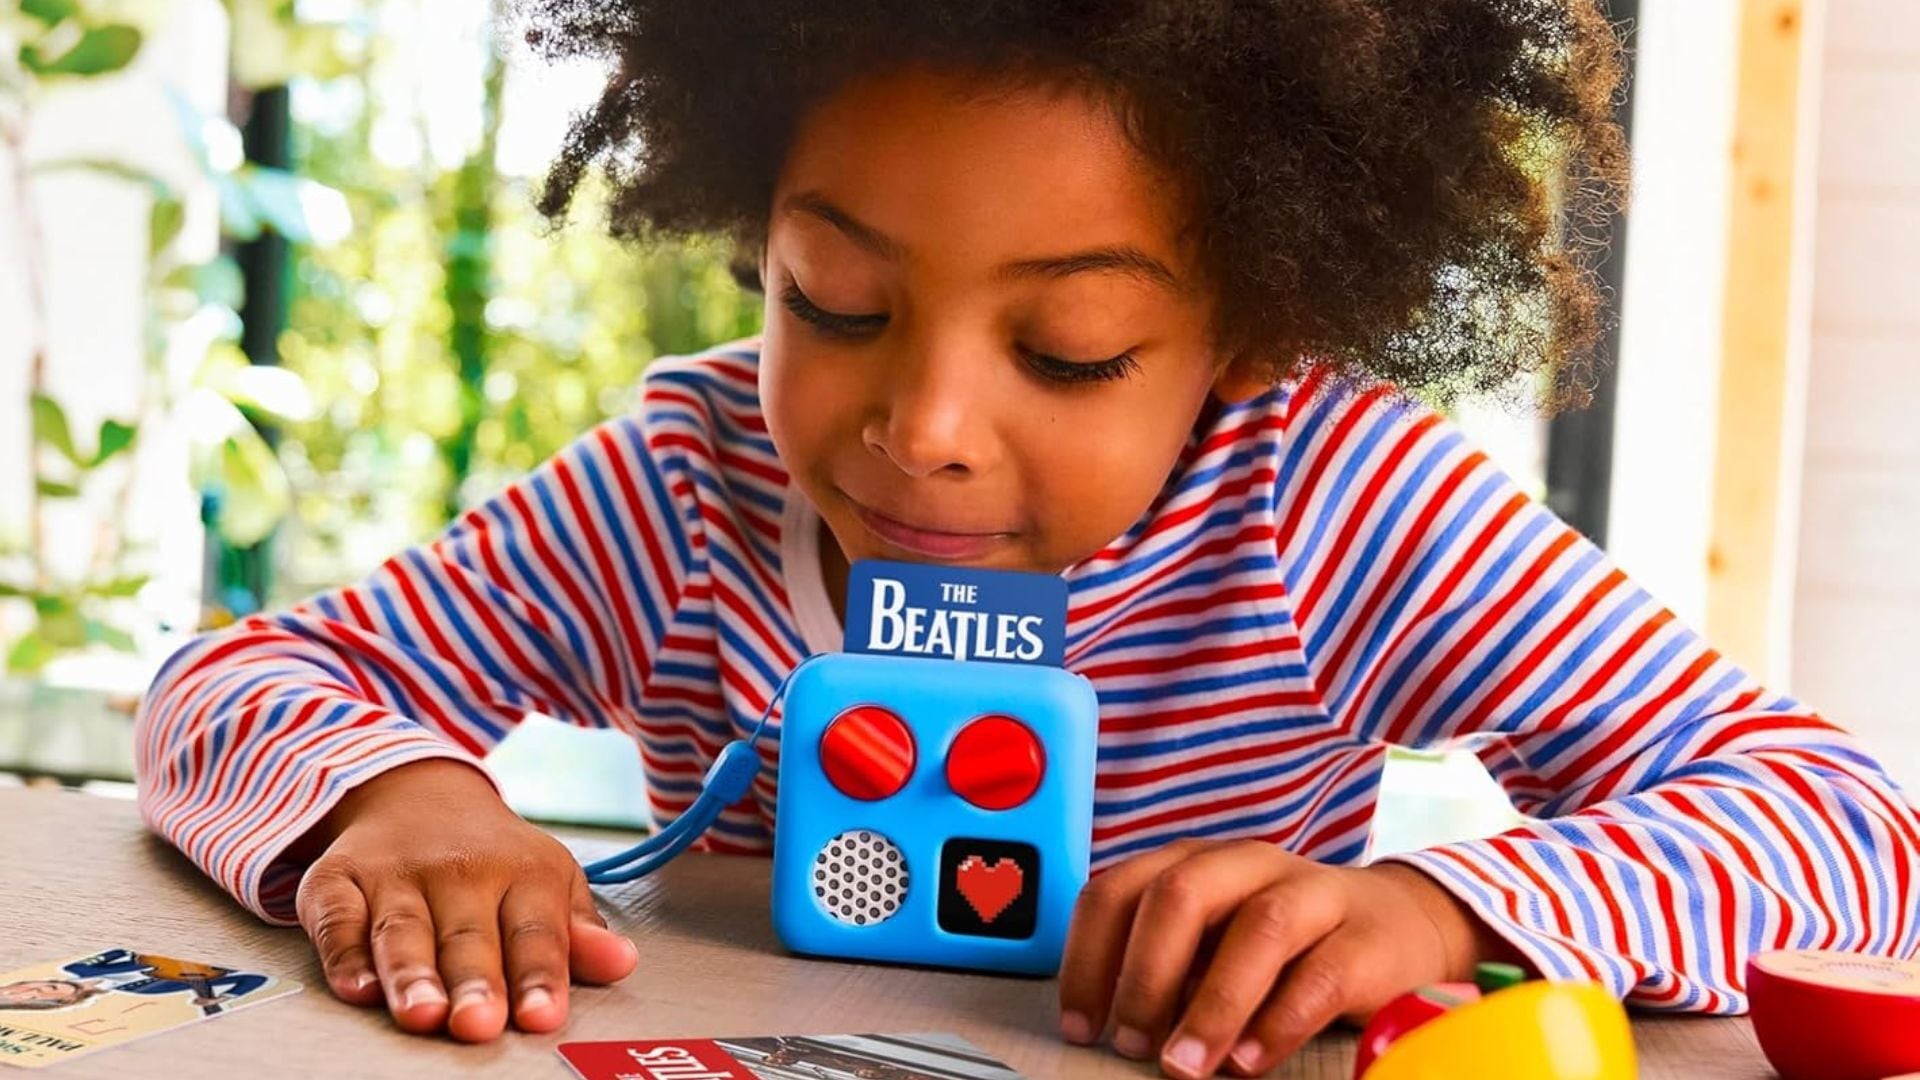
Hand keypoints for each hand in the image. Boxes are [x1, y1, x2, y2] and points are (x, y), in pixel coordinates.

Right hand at [291, 759, 637, 1041]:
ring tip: (423, 1014)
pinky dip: (343, 953)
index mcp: (523, 872)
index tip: (542, 1018)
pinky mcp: (337, 879)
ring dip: (411, 974)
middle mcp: (459, 870)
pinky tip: (355, 988)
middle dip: (474, 982)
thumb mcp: (549, 881)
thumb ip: (578, 932)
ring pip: (403, 930)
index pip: (535, 932)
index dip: (539, 976)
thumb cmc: (494, 859)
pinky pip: (337, 919)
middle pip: (467, 936)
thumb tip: (622, 962)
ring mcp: (396, 873)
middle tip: (478, 1024)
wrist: (417, 792)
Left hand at [1056, 839, 1512, 1078]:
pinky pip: (1321, 976)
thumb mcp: (1213, 940)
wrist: (1400, 924)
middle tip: (1128, 1042)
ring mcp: (1311, 893)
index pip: (1120, 890)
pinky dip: (1278, 1023)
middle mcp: (1247, 865)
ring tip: (1183, 1064)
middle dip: (1145, 974)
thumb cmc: (1286, 942)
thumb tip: (1108, 1021)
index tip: (1080, 1024)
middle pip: (1182, 895)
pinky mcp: (1366, 938)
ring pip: (1258, 929)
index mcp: (1195, 862)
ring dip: (1212, 1004)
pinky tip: (1248, 1061)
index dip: (1089, 957)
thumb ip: (1167, 965)